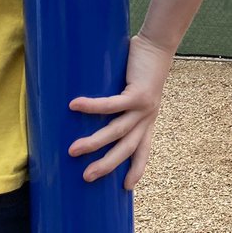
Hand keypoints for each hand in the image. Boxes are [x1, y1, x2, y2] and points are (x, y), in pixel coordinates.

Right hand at [68, 33, 172, 187]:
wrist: (158, 45)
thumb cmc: (142, 67)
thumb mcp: (133, 91)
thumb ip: (117, 101)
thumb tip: (82, 105)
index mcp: (147, 120)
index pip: (142, 150)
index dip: (136, 169)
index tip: (126, 187)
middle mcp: (147, 117)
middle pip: (127, 149)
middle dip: (107, 165)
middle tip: (86, 177)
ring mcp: (144, 107)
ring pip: (117, 131)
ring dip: (95, 143)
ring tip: (73, 151)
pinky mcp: (138, 93)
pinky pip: (112, 105)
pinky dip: (92, 107)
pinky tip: (74, 106)